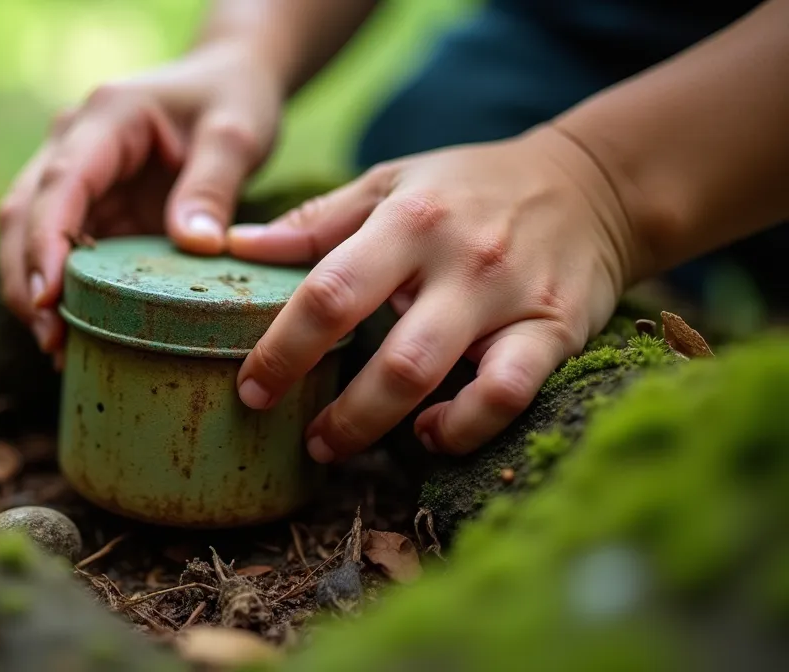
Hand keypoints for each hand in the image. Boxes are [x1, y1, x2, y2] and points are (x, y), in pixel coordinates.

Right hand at [0, 41, 285, 360]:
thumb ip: (214, 185)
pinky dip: (56, 293)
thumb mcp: (238, 134)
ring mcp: (72, 175)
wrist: (227, 82)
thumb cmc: (233, 100)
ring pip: (23, 234)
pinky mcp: (85, 206)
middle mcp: (73, 142)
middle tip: (51, 341)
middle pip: (22, 211)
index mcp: (107, 117)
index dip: (46, 241)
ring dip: (30, 291)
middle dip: (25, 279)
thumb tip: (194, 247)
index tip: (48, 298)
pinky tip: (70, 336)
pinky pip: (54, 250)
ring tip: (56, 350)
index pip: (61, 182)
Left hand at [229, 125, 647, 459]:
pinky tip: (431, 433)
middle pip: (389, 357)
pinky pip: (508, 395)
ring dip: (383, 427)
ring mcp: (512, 300)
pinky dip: (464, 427)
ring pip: (443, 382)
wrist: (592, 183)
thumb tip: (234, 244)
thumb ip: (315, 221)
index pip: (330, 293)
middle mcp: (461, 261)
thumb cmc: (469, 187)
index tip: (252, 387)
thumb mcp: (391, 182)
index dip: (283, 349)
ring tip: (343, 445)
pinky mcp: (556, 332)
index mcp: (408, 220)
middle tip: (301, 438)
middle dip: (336, 412)